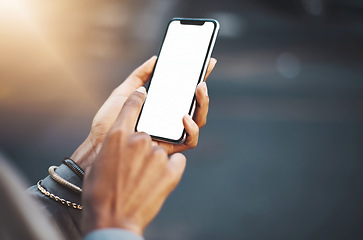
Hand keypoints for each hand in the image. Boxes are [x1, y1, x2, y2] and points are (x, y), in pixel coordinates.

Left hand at [72, 57, 216, 169]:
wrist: (98, 146)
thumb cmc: (108, 122)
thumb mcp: (123, 93)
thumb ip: (139, 76)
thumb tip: (156, 59)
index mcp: (161, 106)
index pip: (184, 91)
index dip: (197, 76)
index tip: (206, 61)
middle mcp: (169, 119)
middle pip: (195, 105)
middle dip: (203, 90)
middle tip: (202, 76)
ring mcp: (171, 133)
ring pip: (198, 121)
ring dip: (203, 105)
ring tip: (199, 90)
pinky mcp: (170, 148)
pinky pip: (190, 141)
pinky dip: (192, 129)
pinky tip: (184, 117)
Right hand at [82, 87, 185, 235]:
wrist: (112, 221)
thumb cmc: (99, 194)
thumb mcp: (100, 164)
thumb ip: (116, 147)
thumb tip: (126, 142)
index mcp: (118, 135)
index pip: (132, 105)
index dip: (139, 98)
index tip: (144, 93)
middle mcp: (139, 140)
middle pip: (148, 133)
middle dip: (144, 147)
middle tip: (137, 162)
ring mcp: (158, 155)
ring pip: (162, 149)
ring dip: (154, 162)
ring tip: (143, 178)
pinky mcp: (172, 170)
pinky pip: (178, 160)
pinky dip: (171, 167)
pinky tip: (158, 180)